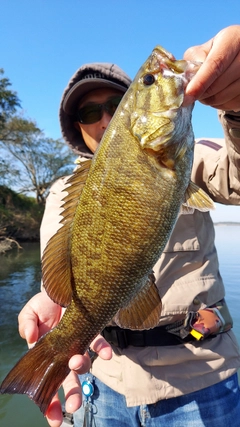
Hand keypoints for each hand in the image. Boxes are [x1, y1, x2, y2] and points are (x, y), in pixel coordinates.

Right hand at [18, 291, 111, 426]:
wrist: (62, 288)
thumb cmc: (44, 304)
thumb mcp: (30, 313)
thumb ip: (26, 325)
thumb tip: (30, 339)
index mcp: (46, 355)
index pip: (47, 382)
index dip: (50, 402)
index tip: (54, 418)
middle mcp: (63, 353)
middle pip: (68, 380)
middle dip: (71, 395)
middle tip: (73, 406)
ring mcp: (77, 344)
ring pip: (82, 363)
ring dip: (80, 367)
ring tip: (76, 363)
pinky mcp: (90, 331)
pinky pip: (98, 343)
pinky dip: (102, 350)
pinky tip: (106, 355)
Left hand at [184, 25, 239, 110]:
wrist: (236, 57)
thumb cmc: (215, 53)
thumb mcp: (203, 50)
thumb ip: (191, 61)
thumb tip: (182, 80)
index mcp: (232, 39)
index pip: (216, 64)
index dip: (200, 82)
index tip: (187, 96)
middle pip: (219, 83)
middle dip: (200, 93)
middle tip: (190, 93)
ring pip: (223, 97)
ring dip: (207, 99)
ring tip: (203, 91)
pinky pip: (229, 105)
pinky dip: (217, 104)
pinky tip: (214, 94)